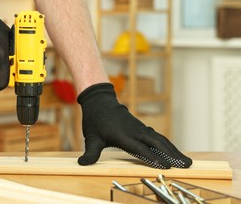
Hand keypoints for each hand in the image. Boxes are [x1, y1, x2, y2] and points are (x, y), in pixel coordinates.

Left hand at [77, 83, 191, 168]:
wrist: (100, 102)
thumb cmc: (95, 121)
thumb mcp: (91, 138)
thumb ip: (90, 152)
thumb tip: (82, 164)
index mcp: (123, 135)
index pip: (140, 148)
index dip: (153, 157)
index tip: (166, 165)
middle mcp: (135, 132)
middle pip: (156, 143)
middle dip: (172, 154)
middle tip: (186, 165)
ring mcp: (140, 129)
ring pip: (160, 140)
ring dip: (174, 150)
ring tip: (186, 161)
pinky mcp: (142, 128)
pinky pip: (157, 137)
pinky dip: (167, 144)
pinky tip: (174, 152)